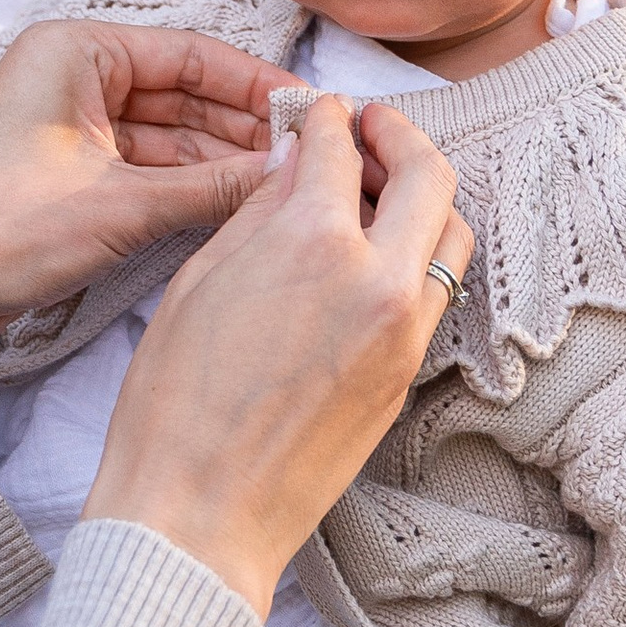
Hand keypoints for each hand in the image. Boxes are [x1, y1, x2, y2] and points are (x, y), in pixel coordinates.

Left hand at [0, 19, 297, 365]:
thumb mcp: (122, 206)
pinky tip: (241, 201)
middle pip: (182, 92)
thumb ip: (213, 186)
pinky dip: (189, 184)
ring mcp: (68, 124)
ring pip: (168, 133)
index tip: (313, 112)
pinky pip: (145, 165)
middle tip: (311, 156)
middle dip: (244, 126)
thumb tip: (291, 171)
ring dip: (222, 159)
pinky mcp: (67, 172)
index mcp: (73, 50)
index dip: (256, 85)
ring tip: (289, 184)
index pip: (189, 54)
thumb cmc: (2, 233)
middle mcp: (69, 74)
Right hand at [80, 98, 474, 611]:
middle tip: (370, 127)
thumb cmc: (174, 404)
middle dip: (401, 135)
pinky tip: (375, 257)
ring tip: (381, 192)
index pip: (338, 146)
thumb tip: (295, 167)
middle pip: (430, 175)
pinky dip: (418, 255)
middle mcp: (378, 280)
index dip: (326, 116)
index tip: (319, 111)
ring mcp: (405, 333)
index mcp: (313, 243)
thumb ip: (258, 212)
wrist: (199, 515)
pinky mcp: (408, 377)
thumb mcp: (199, 282)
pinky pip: (435, 293)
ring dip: (425, 197)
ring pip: (452, 235)